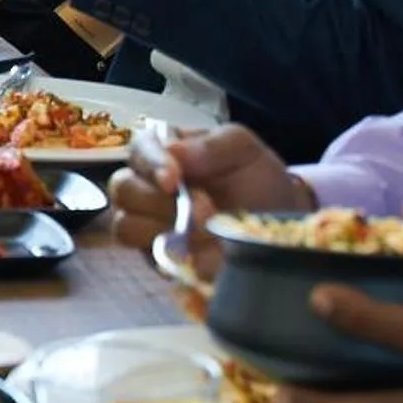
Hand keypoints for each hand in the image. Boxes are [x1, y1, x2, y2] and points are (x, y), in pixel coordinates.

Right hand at [108, 125, 304, 250]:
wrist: (280, 226)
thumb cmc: (257, 180)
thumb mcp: (243, 150)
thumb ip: (211, 144)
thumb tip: (172, 151)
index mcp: (165, 152)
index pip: (138, 148)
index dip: (150, 163)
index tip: (173, 180)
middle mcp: (148, 186)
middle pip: (123, 189)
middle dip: (158, 202)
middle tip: (201, 208)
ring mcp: (149, 223)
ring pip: (125, 227)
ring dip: (164, 230)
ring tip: (205, 232)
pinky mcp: (157, 256)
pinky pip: (149, 258)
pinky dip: (177, 256)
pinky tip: (204, 253)